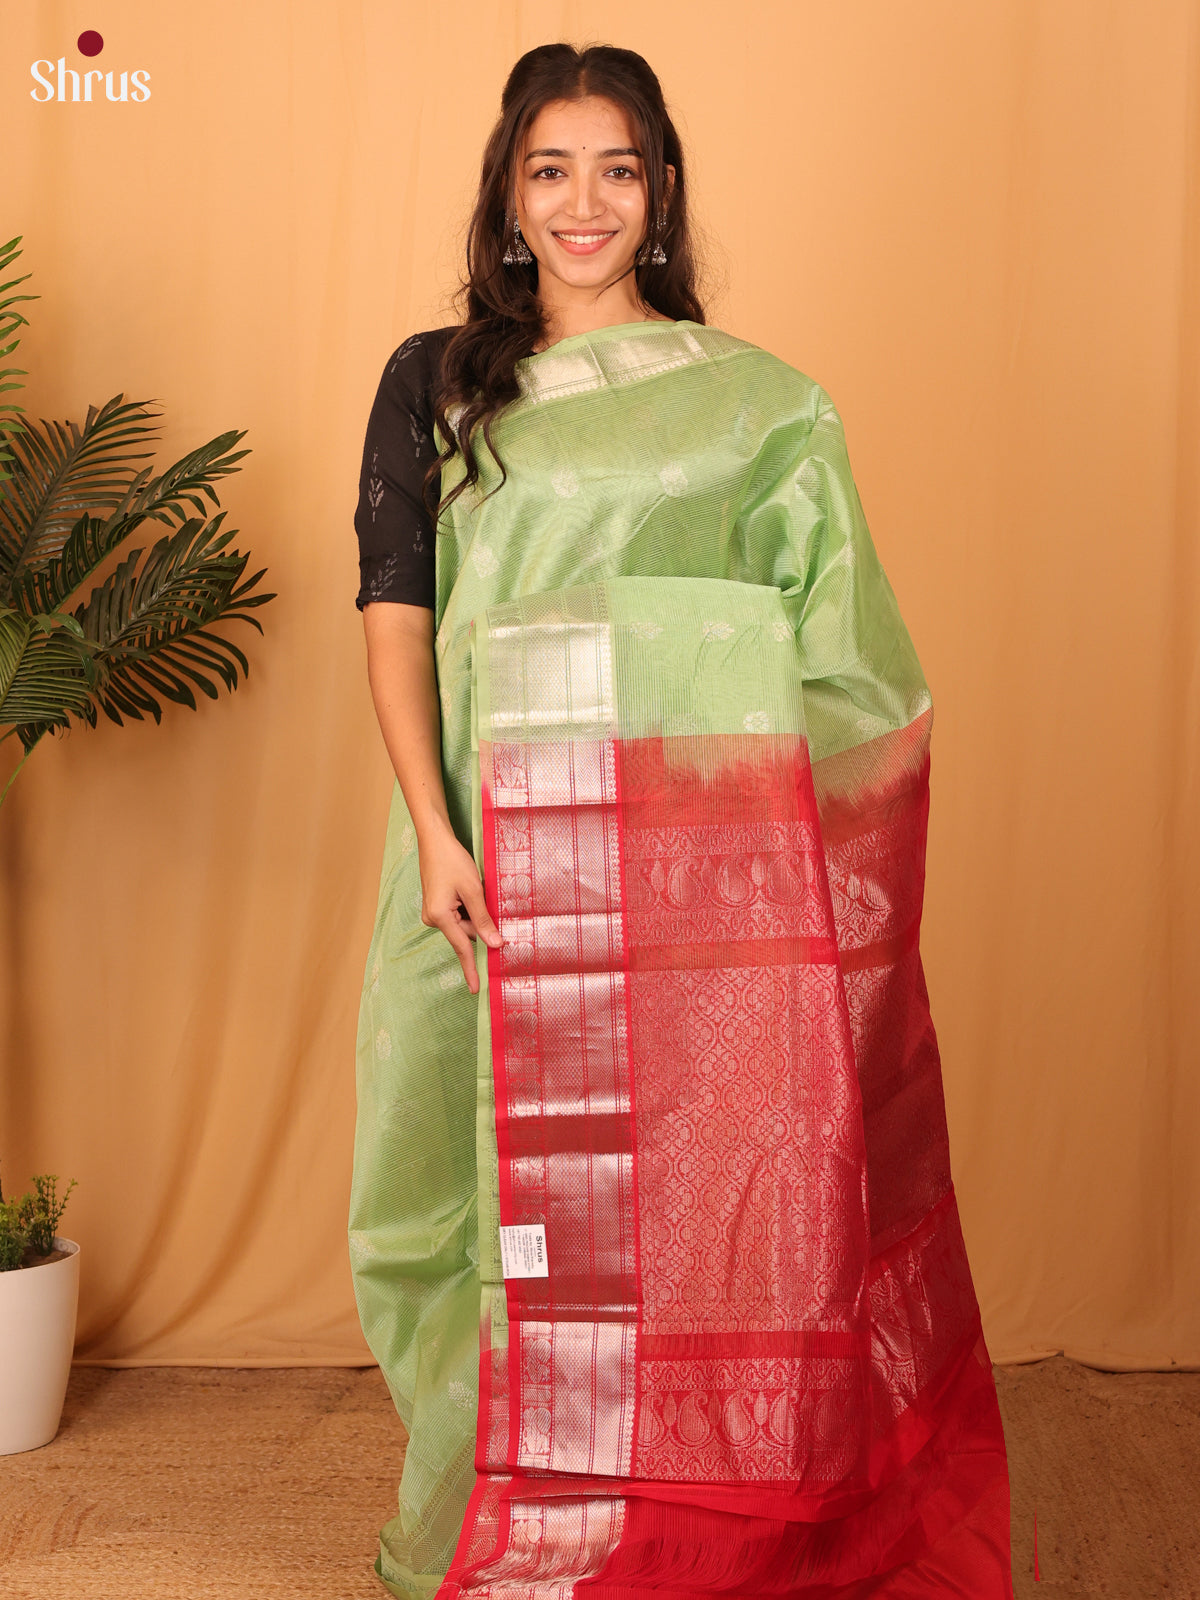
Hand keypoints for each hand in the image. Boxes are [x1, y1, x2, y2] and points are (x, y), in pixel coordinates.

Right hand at [418, 827, 502, 994]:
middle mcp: (432, 918)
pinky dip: (468, 907)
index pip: (462, 948)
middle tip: (482, 894)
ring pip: (463, 924)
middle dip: (480, 921)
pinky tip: (468, 888)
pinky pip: (458, 915)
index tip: (475, 988)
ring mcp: (433, 913)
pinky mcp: (436, 906)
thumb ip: (483, 919)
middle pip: (466, 933)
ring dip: (474, 912)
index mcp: (439, 917)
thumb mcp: (473, 890)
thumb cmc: (452, 861)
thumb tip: (495, 944)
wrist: (434, 840)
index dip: (472, 968)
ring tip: (473, 886)